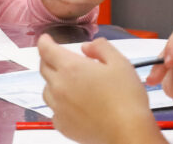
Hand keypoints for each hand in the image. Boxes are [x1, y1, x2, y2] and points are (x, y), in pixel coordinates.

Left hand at [38, 36, 164, 143]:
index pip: (46, 49)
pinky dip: (59, 105)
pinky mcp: (62, 125)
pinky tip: (73, 105)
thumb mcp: (119, 62)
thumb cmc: (126, 99)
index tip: (46, 39)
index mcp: (71, 67)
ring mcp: (59, 107)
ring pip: (47, 89)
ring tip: (70, 84)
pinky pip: (53, 111)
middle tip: (60, 59)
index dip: (44, 41)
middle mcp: (59, 86)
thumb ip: (101, 47)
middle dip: (49, 60)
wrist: (128, 132)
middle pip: (44, 67)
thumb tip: (86, 47)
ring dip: (54, 82)